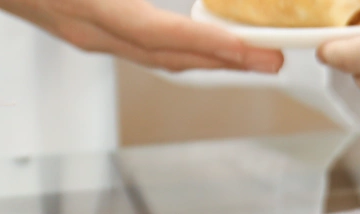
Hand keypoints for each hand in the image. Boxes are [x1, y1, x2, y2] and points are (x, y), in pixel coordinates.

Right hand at [0, 0, 282, 71]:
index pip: (156, 32)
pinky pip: (147, 50)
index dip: (207, 42)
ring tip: (258, 58)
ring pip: (160, 57)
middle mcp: (86, 28)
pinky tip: (213, 48)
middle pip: (168, 56)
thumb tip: (170, 6)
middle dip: (226, 61)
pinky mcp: (87, 33)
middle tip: (276, 60)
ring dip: (212, 60)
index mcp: (83, 2)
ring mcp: (85, 36)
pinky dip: (185, 51)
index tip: (251, 49)